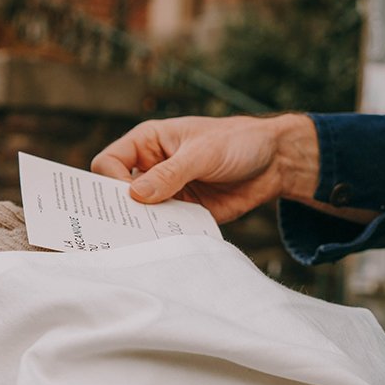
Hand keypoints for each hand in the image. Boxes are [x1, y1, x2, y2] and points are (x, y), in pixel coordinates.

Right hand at [91, 114, 320, 223]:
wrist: (275, 162)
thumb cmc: (236, 142)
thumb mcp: (202, 153)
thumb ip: (170, 174)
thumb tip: (135, 195)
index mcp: (147, 143)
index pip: (109, 162)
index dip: (110, 181)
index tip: (128, 198)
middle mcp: (151, 168)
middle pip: (117, 193)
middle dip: (120, 210)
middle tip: (123, 229)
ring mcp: (166, 193)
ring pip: (140, 215)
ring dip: (143, 227)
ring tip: (146, 240)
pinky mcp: (183, 212)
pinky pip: (166, 228)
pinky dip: (166, 236)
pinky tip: (171, 243)